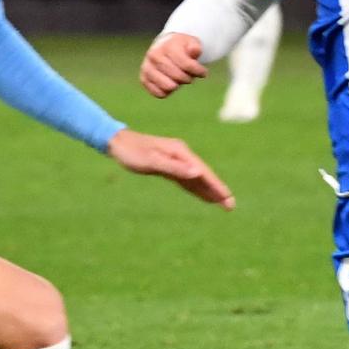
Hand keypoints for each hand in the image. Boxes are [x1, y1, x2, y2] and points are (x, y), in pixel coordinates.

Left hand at [106, 128, 233, 208]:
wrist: (117, 143)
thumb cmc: (132, 152)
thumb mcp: (152, 161)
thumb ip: (175, 168)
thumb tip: (197, 173)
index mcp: (180, 152)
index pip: (202, 172)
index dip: (216, 185)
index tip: (227, 197)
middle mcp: (181, 155)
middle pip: (203, 175)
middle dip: (217, 190)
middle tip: (231, 205)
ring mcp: (176, 160)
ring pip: (196, 178)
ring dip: (209, 191)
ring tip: (222, 203)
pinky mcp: (169, 166)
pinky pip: (186, 180)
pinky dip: (196, 188)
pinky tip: (202, 196)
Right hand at [140, 33, 206, 98]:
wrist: (164, 46)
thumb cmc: (181, 47)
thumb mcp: (191, 42)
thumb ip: (195, 47)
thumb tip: (194, 51)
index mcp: (167, 46)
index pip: (187, 65)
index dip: (199, 71)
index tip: (204, 73)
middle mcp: (154, 56)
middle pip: (178, 76)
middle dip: (188, 78)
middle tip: (189, 75)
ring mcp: (147, 68)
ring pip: (168, 86)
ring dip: (178, 85)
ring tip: (179, 79)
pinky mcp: (144, 79)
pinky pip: (159, 93)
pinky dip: (168, 92)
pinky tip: (171, 84)